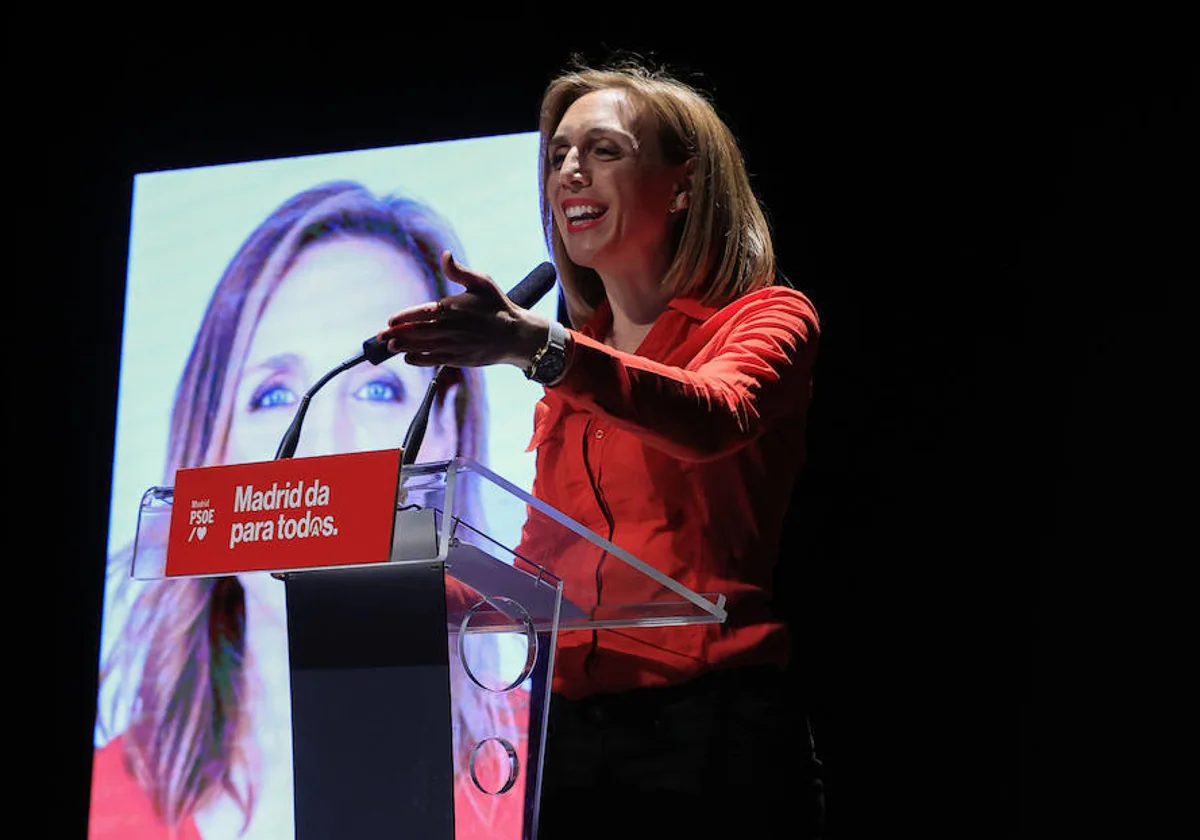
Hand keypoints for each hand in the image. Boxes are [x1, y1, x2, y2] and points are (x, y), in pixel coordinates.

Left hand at [377, 251, 547, 368]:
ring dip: (404, 347)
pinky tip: (408, 357)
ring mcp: (455, 345)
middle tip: (380, 335)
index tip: (390, 320)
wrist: (516, 335)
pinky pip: (434, 360)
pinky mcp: (459, 359)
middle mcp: (452, 328)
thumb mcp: (482, 282)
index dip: (405, 317)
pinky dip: (419, 359)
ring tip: (390, 346)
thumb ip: (459, 271)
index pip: (423, 312)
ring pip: (424, 347)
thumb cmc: (497, 306)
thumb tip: (445, 255)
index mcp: (454, 308)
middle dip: (397, 333)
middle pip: (418, 332)